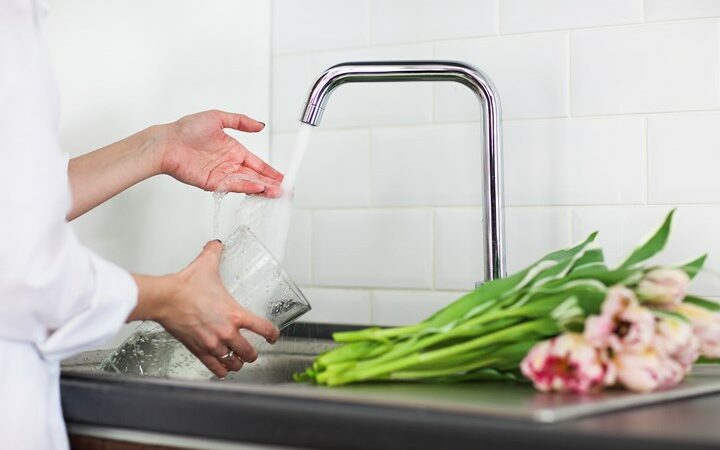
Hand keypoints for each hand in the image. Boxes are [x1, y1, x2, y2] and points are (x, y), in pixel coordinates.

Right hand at [136, 241, 279, 377]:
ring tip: (238, 361)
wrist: (165, 298)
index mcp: (235, 314)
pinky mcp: (198, 350)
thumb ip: (214, 253)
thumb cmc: (185, 286)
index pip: (263, 328)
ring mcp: (213, 344)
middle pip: (249, 352)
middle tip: (252, 352)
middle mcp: (226, 332)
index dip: (272, 335)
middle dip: (252, 354)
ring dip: (238, 363)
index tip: (273, 337)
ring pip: (233, 363)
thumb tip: (216, 245)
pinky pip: (214, 368)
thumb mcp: (206, 265)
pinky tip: (222, 369)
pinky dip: (221, 370)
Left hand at [158, 110, 283, 196]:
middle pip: (254, 176)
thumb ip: (241, 122)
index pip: (256, 162)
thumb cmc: (186, 129)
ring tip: (275, 192)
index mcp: (233, 150)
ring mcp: (221, 175)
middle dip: (270, 183)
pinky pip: (232, 186)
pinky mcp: (212, 183)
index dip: (269, 170)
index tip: (282, 177)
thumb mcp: (217, 118)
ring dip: (261, 188)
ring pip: (246, 183)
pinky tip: (257, 188)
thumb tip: (260, 125)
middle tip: (284, 189)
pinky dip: (246, 187)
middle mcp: (229, 164)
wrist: (167, 143)